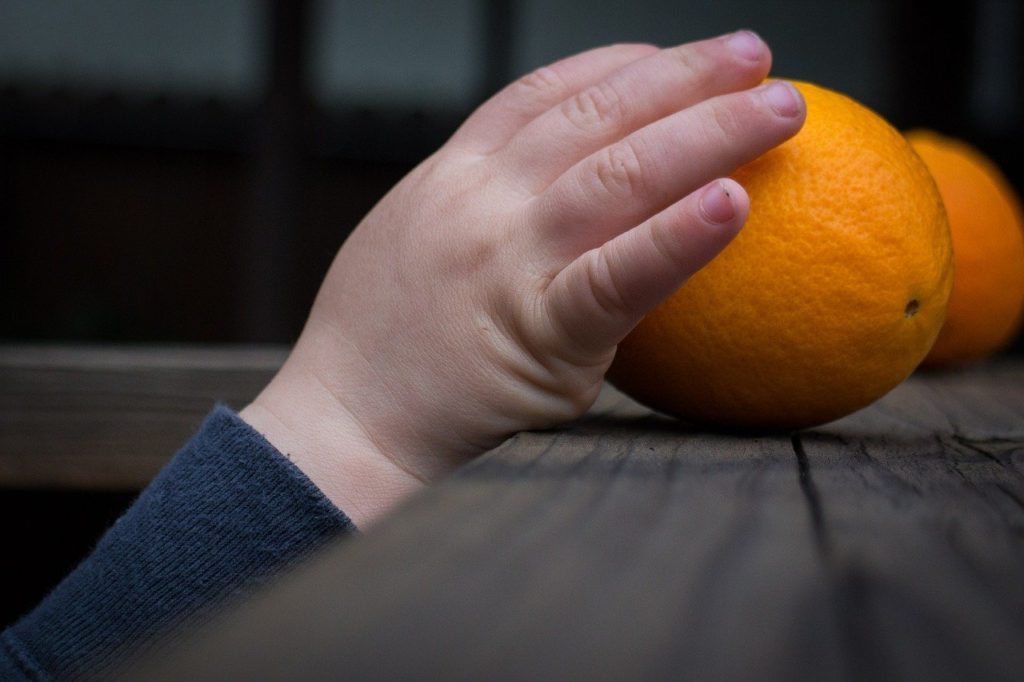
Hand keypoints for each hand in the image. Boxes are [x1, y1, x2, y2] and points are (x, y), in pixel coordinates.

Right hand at [241, 30, 805, 525]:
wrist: (345, 421)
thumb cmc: (377, 340)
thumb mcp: (412, 235)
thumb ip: (479, 204)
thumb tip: (550, 194)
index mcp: (453, 173)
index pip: (544, 94)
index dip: (617, 65)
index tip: (669, 57)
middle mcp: (483, 199)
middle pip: (598, 114)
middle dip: (685, 76)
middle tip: (756, 57)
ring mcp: (510, 259)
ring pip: (619, 172)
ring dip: (709, 131)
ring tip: (779, 110)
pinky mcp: (539, 333)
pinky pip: (617, 278)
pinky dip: (677, 238)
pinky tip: (731, 205)